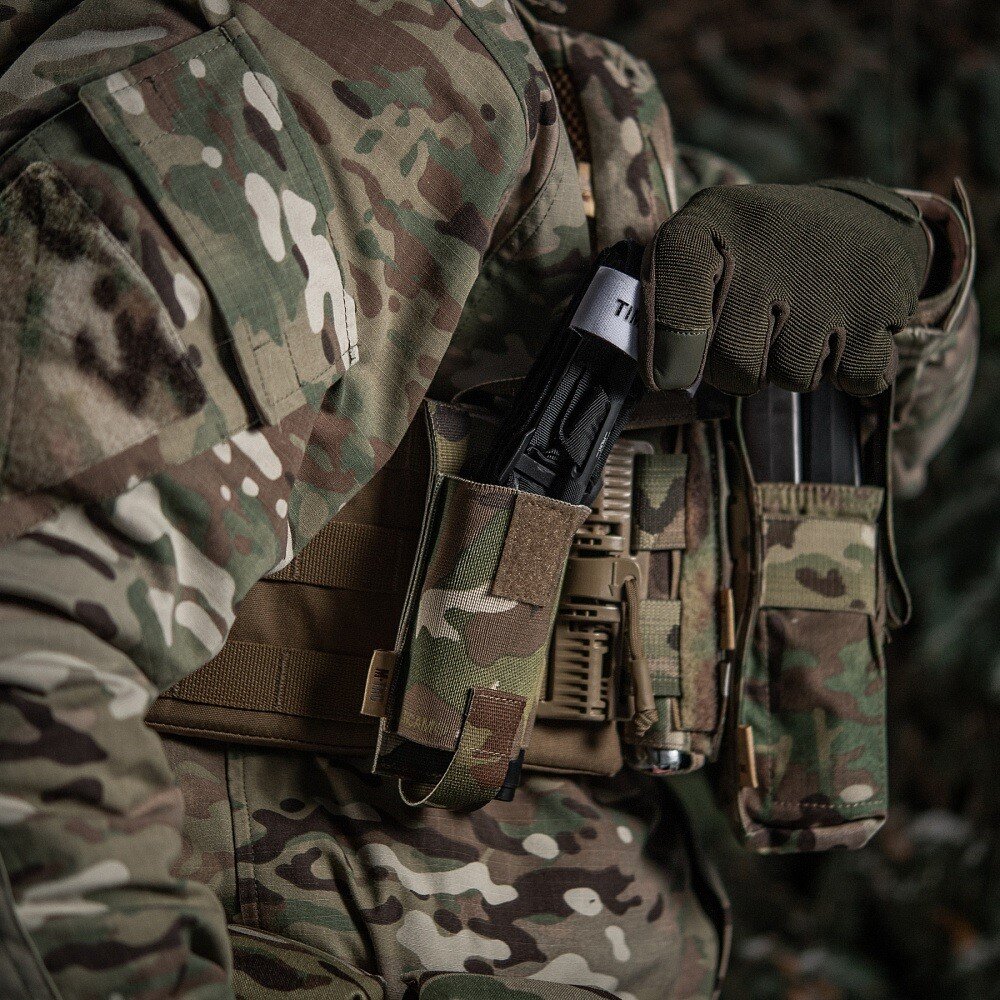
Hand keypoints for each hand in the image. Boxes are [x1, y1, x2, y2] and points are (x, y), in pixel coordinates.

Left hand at [643, 179, 929, 395]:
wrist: (858, 221)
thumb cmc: (755, 255)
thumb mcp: (696, 253)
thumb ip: (663, 311)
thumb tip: (666, 382)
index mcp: (707, 226)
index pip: (674, 303)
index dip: (671, 350)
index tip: (671, 372)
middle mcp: (769, 242)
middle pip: (734, 365)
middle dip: (742, 366)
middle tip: (758, 325)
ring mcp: (829, 275)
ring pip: (793, 377)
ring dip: (794, 365)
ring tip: (800, 317)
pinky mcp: (881, 302)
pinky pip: (851, 378)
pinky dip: (847, 369)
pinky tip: (842, 327)